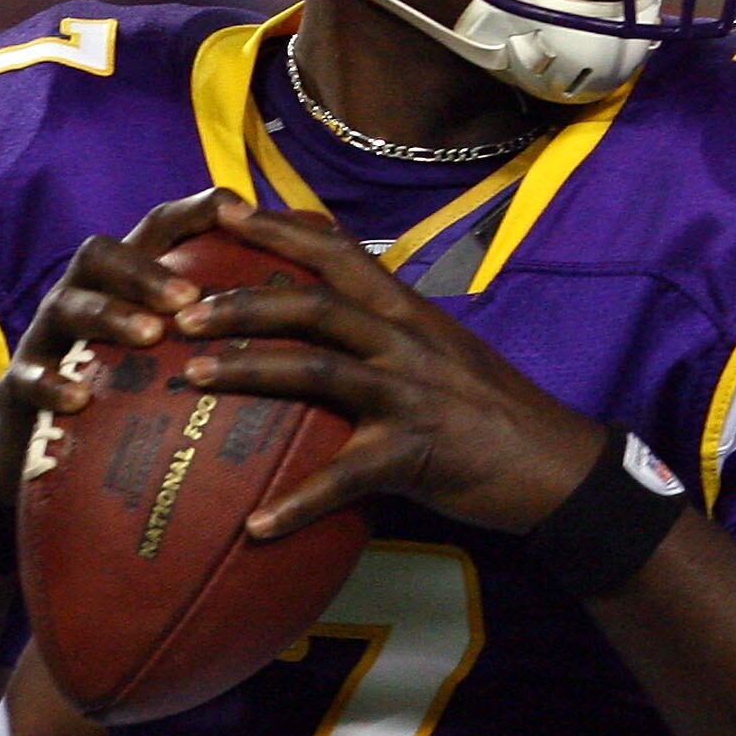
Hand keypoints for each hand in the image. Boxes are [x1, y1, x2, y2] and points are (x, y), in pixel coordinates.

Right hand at [0, 190, 232, 502]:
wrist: (37, 444)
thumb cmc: (126, 389)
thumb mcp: (170, 350)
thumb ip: (222, 326)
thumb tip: (310, 309)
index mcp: (123, 280)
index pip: (156, 227)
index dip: (193, 210)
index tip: (239, 208)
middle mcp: (82, 293)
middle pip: (102, 253)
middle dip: (145, 268)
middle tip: (189, 296)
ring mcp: (48, 336)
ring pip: (67, 306)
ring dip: (109, 315)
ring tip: (149, 336)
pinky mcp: (20, 384)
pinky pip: (30, 376)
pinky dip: (53, 383)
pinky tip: (80, 399)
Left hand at [172, 201, 603, 536]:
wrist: (557, 465)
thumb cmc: (488, 411)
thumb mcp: (437, 352)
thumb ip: (381, 335)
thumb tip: (315, 328)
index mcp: (405, 311)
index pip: (337, 250)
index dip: (280, 225)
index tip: (224, 207)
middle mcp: (404, 340)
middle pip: (313, 303)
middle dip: (241, 300)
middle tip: (178, 308)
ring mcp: (410, 394)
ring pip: (318, 369)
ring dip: (249, 370)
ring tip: (192, 377)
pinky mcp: (415, 453)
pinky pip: (344, 478)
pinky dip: (297, 504)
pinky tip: (255, 528)